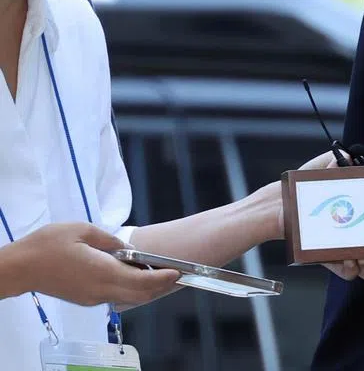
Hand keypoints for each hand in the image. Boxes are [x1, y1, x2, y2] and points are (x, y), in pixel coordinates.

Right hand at [10, 223, 179, 306]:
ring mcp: (92, 297)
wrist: (20, 267)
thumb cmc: (48, 245)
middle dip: (160, 286)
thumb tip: (127, 248)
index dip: (162, 279)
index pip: (141, 282)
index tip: (177, 272)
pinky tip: (136, 276)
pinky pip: (115, 295)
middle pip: (139, 294)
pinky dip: (131, 289)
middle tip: (176, 274)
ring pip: (128, 297)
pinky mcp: (85, 298)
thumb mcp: (82, 230)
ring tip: (161, 274)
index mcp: (102, 272)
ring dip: (146, 288)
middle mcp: (100, 289)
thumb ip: (109, 240)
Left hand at [292, 150, 363, 281]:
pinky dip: (351, 269)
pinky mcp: (332, 260)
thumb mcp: (324, 170)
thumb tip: (349, 157)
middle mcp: (361, 233)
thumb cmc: (305, 189)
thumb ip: (338, 162)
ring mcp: (348, 248)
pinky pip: (348, 273)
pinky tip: (348, 260)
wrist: (280, 206)